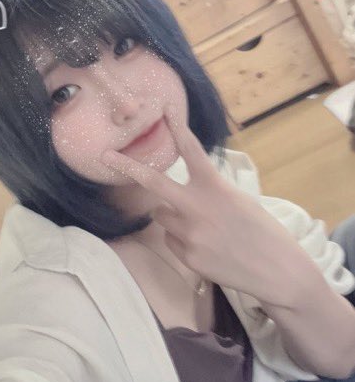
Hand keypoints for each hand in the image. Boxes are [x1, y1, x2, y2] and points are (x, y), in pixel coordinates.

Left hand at [100, 104, 316, 308]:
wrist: (276, 270)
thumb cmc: (263, 232)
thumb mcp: (240, 202)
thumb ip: (209, 194)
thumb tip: (183, 198)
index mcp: (216, 188)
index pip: (192, 151)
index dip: (177, 128)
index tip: (163, 110)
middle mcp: (197, 208)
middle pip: (154, 184)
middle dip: (127, 167)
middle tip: (105, 156)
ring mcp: (190, 234)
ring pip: (161, 217)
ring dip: (171, 216)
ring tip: (202, 228)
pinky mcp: (188, 256)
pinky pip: (171, 241)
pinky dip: (182, 240)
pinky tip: (206, 247)